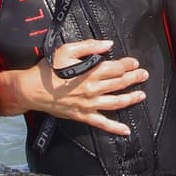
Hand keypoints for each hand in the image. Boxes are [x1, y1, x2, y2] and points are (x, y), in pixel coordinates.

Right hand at [0, 39, 149, 135]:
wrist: (32, 90)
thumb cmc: (48, 69)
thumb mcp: (67, 50)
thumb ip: (90, 46)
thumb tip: (109, 45)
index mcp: (90, 73)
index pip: (116, 68)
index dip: (128, 64)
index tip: (134, 62)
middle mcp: (93, 90)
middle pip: (120, 83)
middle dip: (134, 78)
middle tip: (144, 74)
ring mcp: (89, 105)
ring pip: (116, 103)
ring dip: (131, 99)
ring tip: (141, 95)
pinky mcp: (83, 116)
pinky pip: (102, 123)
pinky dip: (115, 128)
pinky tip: (126, 131)